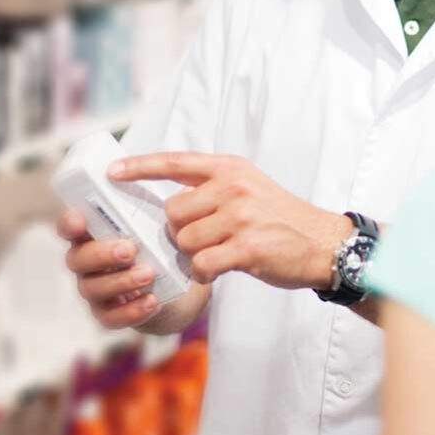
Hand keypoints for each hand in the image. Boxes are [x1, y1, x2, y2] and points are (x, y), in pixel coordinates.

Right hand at [57, 208, 161, 328]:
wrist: (173, 283)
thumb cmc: (159, 241)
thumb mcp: (158, 220)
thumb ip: (158, 205)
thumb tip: (182, 189)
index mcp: (93, 233)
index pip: (70, 226)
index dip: (69, 223)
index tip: (81, 220)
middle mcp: (87, 262)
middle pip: (79, 259)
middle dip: (103, 254)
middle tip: (130, 249)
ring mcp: (94, 289)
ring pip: (94, 288)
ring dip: (121, 281)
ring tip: (149, 274)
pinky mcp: (108, 314)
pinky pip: (111, 317)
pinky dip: (131, 311)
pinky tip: (152, 302)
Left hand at [108, 154, 353, 290]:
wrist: (322, 242)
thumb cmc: (279, 217)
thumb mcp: (249, 187)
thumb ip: (213, 188)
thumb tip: (169, 206)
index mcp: (231, 168)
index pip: (176, 162)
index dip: (140, 167)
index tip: (112, 173)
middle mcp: (234, 187)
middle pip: (173, 213)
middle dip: (179, 231)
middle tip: (203, 238)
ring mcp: (240, 216)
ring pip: (184, 241)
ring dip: (194, 254)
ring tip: (220, 252)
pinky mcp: (247, 247)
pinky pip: (202, 264)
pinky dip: (206, 272)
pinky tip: (224, 267)